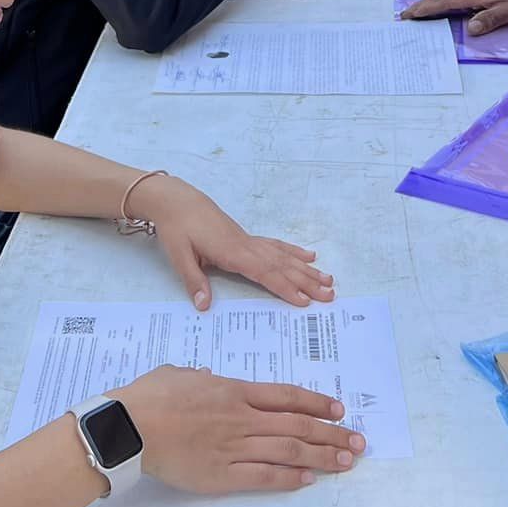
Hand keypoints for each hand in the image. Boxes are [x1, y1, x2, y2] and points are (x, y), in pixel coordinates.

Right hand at [118, 366, 362, 493]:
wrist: (129, 426)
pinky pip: (263, 476)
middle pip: (298, 424)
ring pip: (289, 450)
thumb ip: (202, 377)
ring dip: (321, 456)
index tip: (339, 409)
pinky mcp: (222, 473)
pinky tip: (309, 479)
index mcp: (234, 390)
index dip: (318, 402)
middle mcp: (242, 417)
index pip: (287, 396)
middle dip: (332, 433)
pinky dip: (289, 478)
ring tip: (346, 462)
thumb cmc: (150, 395)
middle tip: (358, 441)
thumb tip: (211, 379)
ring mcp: (234, 446)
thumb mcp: (181, 374)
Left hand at [135, 174, 334, 308]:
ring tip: (329, 279)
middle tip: (330, 295)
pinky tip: (308, 256)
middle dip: (307, 282)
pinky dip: (293, 251)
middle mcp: (247, 246)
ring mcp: (250, 240)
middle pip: (282, 266)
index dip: (285, 288)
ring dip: (307, 269)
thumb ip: (194, 280)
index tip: (304, 301)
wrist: (177, 200)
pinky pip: (276, 245)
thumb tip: (204, 306)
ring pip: (284, 256)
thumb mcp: (179, 255)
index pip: (264, 273)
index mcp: (232, 252)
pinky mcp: (247, 237)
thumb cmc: (177, 228)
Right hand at [398, 0, 507, 35]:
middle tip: (405, 16)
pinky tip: (441, 8)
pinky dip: (442, 2)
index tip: (409, 15)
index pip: (445, 1)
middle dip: (422, 5)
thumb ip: (492, 19)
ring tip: (417, 13)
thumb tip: (471, 27)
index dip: (426, 8)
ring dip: (431, 3)